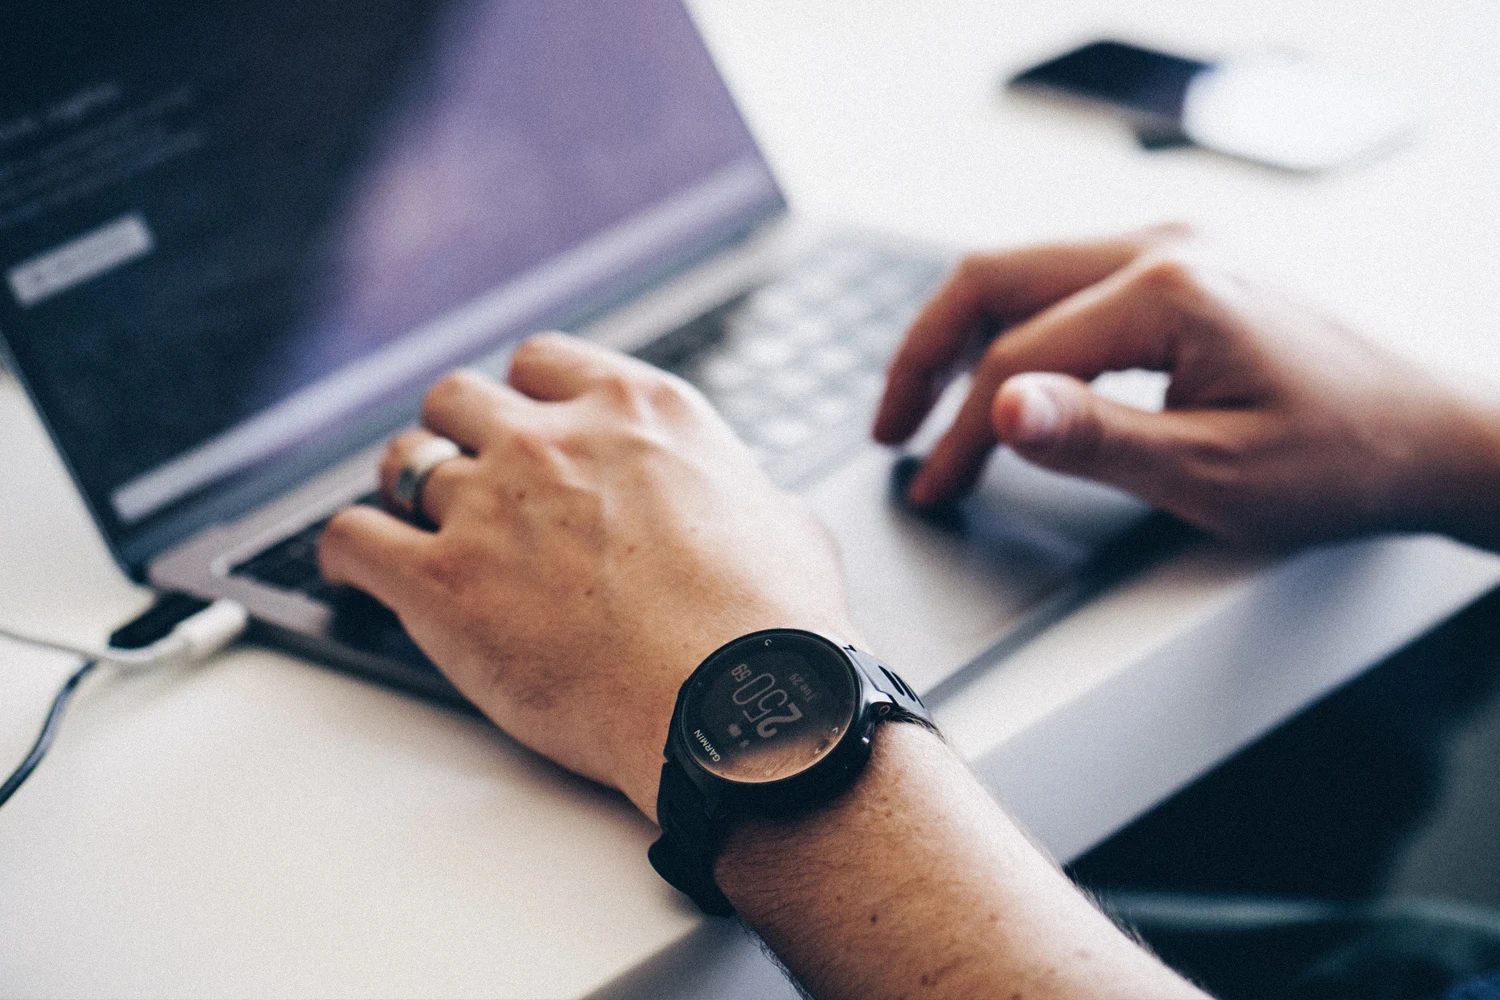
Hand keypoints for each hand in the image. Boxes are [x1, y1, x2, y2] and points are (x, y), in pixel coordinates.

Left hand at [317, 334, 854, 820]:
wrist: (739, 705)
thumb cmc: (775, 627)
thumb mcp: (786, 523)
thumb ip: (742, 495)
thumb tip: (751, 509)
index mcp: (639, 413)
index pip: (541, 361)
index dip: (524, 397)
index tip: (524, 425)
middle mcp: (555, 440)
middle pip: (458, 397)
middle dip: (458, 434)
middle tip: (468, 479)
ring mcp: (492, 505)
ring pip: (403, 461)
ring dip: (408, 491)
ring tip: (414, 525)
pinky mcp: (443, 582)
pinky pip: (351, 539)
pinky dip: (346, 553)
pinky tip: (355, 570)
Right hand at [875, 226, 1498, 548]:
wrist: (1430, 434)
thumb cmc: (1342, 459)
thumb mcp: (1215, 472)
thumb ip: (1098, 438)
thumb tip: (1000, 407)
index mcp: (1169, 290)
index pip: (1019, 359)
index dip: (962, 433)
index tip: (936, 489)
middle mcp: (1164, 248)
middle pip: (994, 279)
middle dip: (925, 355)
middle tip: (890, 429)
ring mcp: (1172, 250)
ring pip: (1021, 274)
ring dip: (962, 337)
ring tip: (924, 407)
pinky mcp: (1180, 270)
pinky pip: (1064, 284)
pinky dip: (1012, 330)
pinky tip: (999, 379)